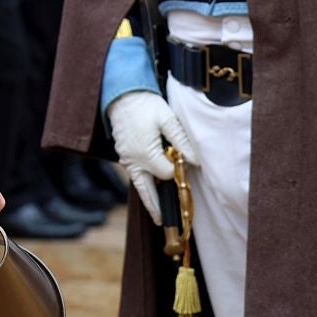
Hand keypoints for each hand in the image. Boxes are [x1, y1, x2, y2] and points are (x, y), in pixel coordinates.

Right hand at [105, 91, 198, 224]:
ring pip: (138, 185)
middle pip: (147, 191)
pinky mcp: (123, 155)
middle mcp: (133, 160)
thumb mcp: (168, 119)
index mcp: (145, 154)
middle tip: (163, 222)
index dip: (177, 171)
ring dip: (148, 199)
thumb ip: (181, 141)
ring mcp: (126, 159)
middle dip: (156, 207)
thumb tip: (194, 161)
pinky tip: (149, 189)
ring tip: (156, 215)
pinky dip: (142, 185)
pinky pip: (133, 175)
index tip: (184, 164)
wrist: (122, 95)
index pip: (166, 174)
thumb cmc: (146, 105)